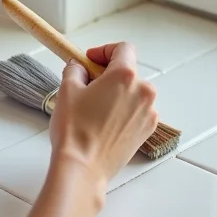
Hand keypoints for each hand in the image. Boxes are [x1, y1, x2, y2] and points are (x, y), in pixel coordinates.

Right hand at [48, 42, 157, 193]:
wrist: (83, 167)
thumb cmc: (74, 128)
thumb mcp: (67, 89)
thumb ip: (75, 69)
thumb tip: (79, 67)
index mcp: (125, 76)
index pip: (123, 48)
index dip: (104, 51)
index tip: (89, 61)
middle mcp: (143, 92)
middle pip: (128, 71)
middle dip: (108, 74)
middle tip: (87, 85)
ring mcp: (148, 113)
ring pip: (133, 92)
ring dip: (116, 93)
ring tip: (94, 107)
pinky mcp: (147, 131)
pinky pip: (137, 111)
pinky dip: (123, 110)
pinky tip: (104, 122)